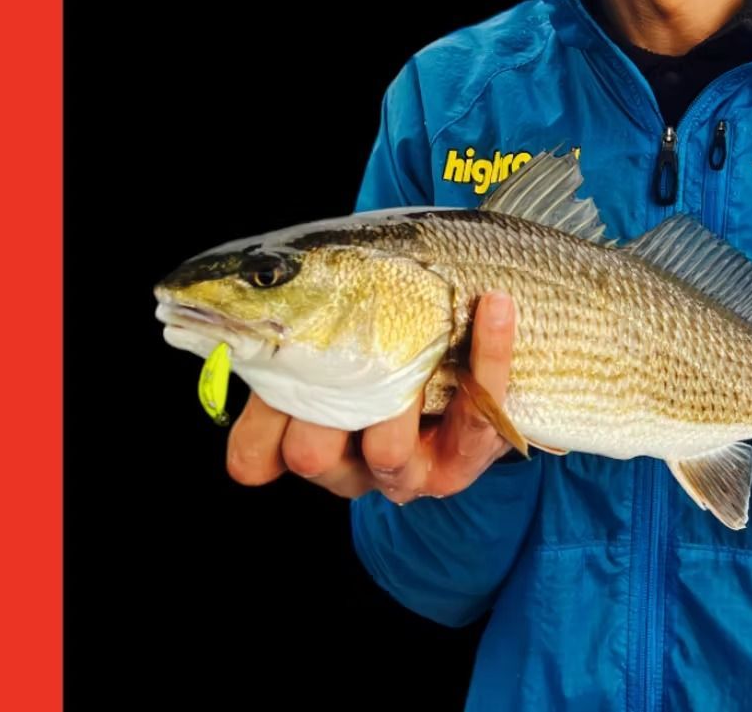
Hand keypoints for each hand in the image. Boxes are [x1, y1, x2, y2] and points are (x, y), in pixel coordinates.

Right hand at [226, 291, 516, 503]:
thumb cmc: (388, 328)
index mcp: (302, 434)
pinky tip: (495, 304)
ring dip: (402, 388)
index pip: (256, 455)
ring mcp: (407, 470)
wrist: (466, 346)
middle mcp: (347, 464)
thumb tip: (269, 281)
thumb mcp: (338, 319)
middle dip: (324, 403)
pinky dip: (489, 353)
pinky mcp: (465, 458)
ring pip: (387, 452)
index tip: (272, 363)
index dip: (257, 427)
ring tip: (423, 333)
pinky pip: (478, 417)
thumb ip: (305, 309)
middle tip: (347, 345)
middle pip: (311, 454)